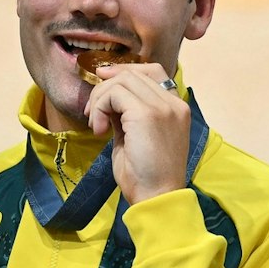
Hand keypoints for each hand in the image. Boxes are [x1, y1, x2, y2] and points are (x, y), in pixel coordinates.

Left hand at [88, 65, 189, 205]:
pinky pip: (114, 94)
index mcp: (176, 108)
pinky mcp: (146, 114)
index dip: (125, 70)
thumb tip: (107, 96)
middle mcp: (173, 103)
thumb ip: (127, 112)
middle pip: (132, 73)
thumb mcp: (135, 135)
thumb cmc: (145, 174)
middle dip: (105, 88)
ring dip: (100, 99)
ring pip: (121, 80)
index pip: (152, 71)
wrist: (156, 197)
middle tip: (92, 114)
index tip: (103, 81)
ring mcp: (162, 107)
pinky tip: (99, 130)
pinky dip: (100, 108)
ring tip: (96, 125)